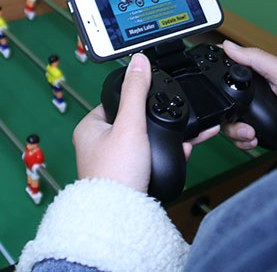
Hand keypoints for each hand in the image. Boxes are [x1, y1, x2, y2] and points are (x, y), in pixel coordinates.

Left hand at [73, 53, 219, 192]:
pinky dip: (168, 153)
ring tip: (187, 133)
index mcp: (89, 127)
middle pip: (134, 120)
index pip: (116, 100)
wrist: (120, 217)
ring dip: (167, 136)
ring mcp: (113, 161)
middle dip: (159, 119)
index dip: (138, 96)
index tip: (157, 94)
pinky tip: (184, 150)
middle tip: (177, 116)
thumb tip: (138, 60)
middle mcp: (97, 144)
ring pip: (146, 139)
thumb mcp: (129, 124)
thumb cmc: (115, 174)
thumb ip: (136, 91)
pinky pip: (151, 157)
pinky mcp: (128, 176)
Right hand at [221, 41, 276, 157]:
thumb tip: (229, 45)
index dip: (217, 77)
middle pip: (225, 101)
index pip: (230, 72)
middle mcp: (256, 96)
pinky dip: (243, 141)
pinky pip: (240, 139)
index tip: (209, 83)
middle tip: (235, 117)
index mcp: (260, 76)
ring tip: (250, 132)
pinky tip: (254, 138)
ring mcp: (257, 116)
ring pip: (229, 123)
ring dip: (235, 130)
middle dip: (226, 113)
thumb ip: (256, 59)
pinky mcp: (260, 134)